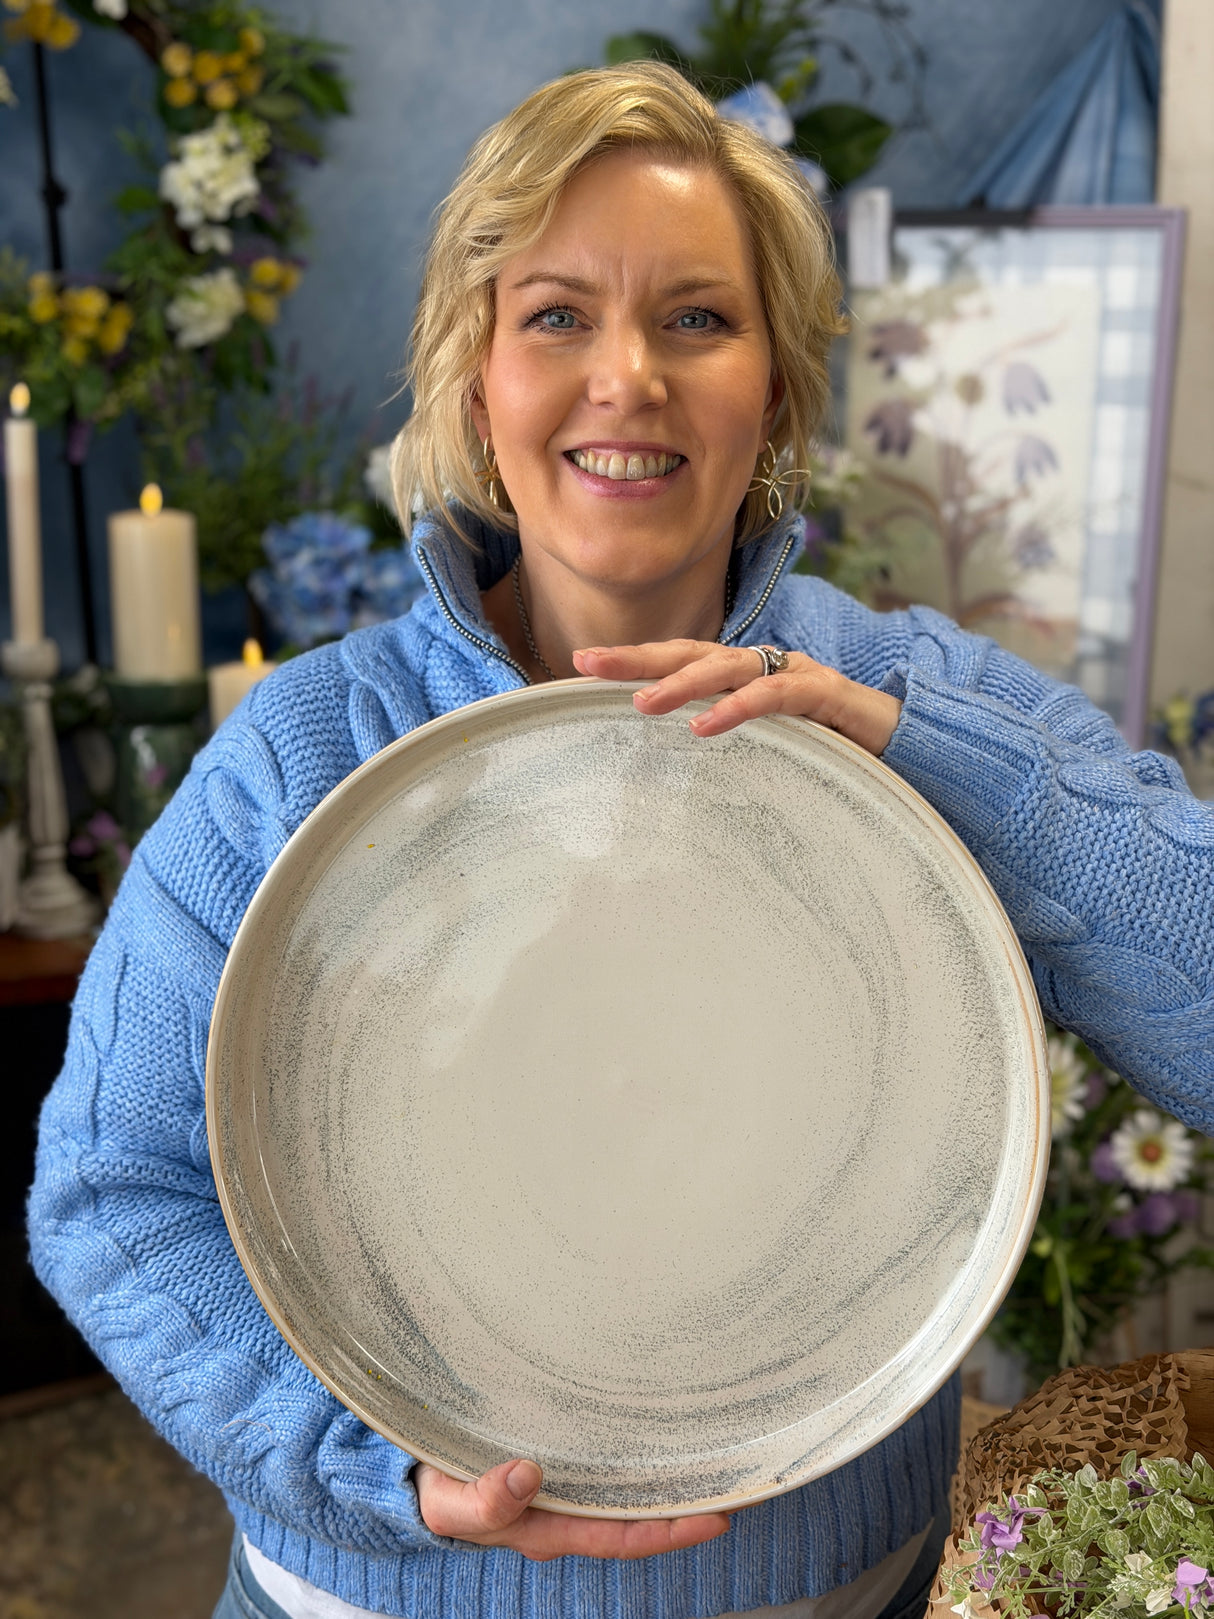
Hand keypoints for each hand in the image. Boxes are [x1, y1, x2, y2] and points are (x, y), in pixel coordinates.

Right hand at [415, 1459, 730, 1561]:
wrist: (412, 1476)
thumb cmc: (436, 1491)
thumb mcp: (452, 1503)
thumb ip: (486, 1500)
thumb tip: (528, 1476)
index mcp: (548, 1528)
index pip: (622, 1536)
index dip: (670, 1530)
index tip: (717, 1517)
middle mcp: (566, 1512)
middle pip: (639, 1517)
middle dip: (688, 1507)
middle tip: (742, 1487)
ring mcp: (566, 1488)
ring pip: (629, 1491)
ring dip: (671, 1482)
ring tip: (718, 1462)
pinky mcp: (560, 1460)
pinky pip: (610, 1465)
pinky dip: (642, 1457)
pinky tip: (664, 1438)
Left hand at [572, 642, 902, 756]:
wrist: (908, 744)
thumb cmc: (831, 748)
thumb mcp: (766, 747)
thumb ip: (724, 750)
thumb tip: (667, 772)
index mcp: (743, 677)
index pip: (679, 660)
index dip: (632, 660)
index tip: (579, 666)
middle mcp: (763, 667)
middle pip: (691, 651)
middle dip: (638, 656)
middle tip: (588, 663)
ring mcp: (796, 675)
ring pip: (728, 667)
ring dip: (683, 682)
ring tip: (642, 702)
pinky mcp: (827, 695)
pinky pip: (777, 695)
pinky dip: (740, 708)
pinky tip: (706, 726)